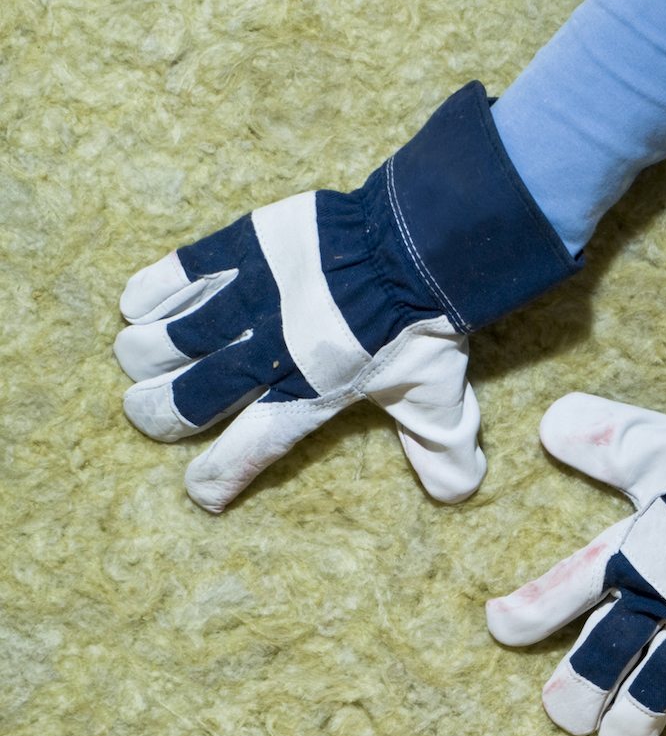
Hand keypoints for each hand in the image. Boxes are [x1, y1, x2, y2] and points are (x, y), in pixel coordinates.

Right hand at [114, 82, 578, 512]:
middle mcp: (269, 355)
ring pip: (168, 339)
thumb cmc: (425, 325)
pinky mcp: (240, 247)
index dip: (218, 475)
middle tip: (150, 415)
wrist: (418, 241)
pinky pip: (177, 275)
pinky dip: (148, 295)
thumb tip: (460, 494)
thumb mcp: (439, 396)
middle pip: (188, 399)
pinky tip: (136, 308)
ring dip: (144, 357)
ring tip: (139, 361)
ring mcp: (249, 299)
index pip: (251, 448)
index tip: (200, 492)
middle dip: (157, 416)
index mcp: (312, 396)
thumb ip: (442, 449)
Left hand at [486, 359, 665, 735]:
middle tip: (565, 713)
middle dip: (575, 700)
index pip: (560, 594)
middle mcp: (658, 603)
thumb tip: (547, 423)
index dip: (523, 616)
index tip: (500, 626)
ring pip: (651, 699)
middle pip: (599, 669)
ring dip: (629, 726)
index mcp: (629, 557)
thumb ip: (599, 438)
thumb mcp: (652, 445)